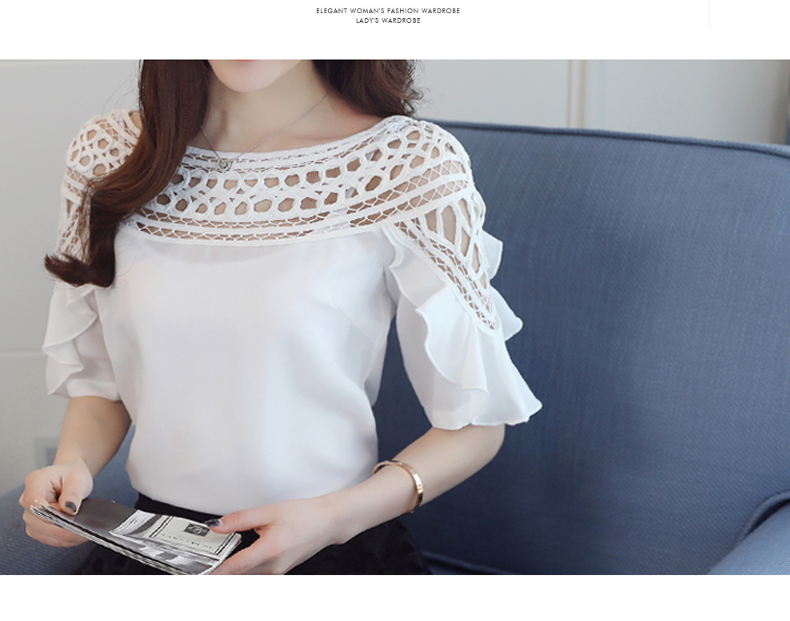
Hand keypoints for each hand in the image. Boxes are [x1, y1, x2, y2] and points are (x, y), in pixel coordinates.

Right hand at [18, 461, 93, 546]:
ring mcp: (30, 516)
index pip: (33, 502)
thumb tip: (69, 509)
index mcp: (35, 482)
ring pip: (44, 534)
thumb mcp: (78, 478)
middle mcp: (27, 500)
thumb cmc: (72, 475)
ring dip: (65, 537)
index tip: (65, 518)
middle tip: (85, 531)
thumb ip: (73, 492)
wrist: (69, 478)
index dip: (47, 514)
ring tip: (85, 535)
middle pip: (39, 522)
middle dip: (63, 529)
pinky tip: (78, 537)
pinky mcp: (36, 527)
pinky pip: (48, 538)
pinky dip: (64, 540)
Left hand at [208, 496, 340, 574]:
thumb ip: (240, 519)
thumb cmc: (304, 515)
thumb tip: (216, 525)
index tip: (198, 573)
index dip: (214, 572)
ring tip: (217, 560)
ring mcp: (277, 572)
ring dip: (232, 572)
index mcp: (270, 551)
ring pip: (246, 577)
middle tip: (202, 565)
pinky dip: (243, 570)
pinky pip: (256, 575)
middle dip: (219, 572)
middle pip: (238, 576)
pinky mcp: (279, 571)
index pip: (234, 568)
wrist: (328, 522)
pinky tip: (238, 559)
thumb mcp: (269, 511)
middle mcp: (273, 567)